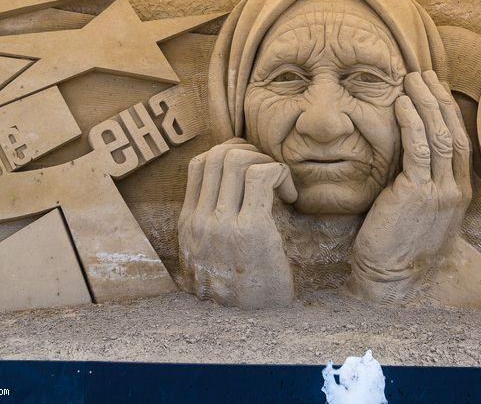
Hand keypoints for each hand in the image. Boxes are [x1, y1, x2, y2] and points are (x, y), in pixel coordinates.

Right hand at [177, 139, 298, 308]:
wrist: (254, 330)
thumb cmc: (243, 294)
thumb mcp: (212, 261)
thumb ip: (213, 231)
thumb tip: (228, 200)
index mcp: (189, 225)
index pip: (199, 165)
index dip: (229, 152)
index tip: (252, 166)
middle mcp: (199, 222)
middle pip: (218, 155)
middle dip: (249, 151)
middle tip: (269, 171)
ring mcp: (221, 225)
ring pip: (236, 159)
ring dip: (265, 161)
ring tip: (280, 184)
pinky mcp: (250, 230)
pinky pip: (261, 176)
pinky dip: (280, 175)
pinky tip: (291, 197)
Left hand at [348, 70, 471, 301]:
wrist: (393, 279)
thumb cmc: (398, 246)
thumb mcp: (418, 212)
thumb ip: (418, 183)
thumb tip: (404, 157)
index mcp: (458, 193)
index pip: (459, 142)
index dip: (447, 111)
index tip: (434, 88)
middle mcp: (454, 190)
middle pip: (453, 132)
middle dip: (439, 98)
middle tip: (424, 73)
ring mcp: (439, 192)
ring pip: (438, 136)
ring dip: (425, 102)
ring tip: (412, 79)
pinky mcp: (417, 195)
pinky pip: (417, 149)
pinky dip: (411, 122)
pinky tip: (401, 104)